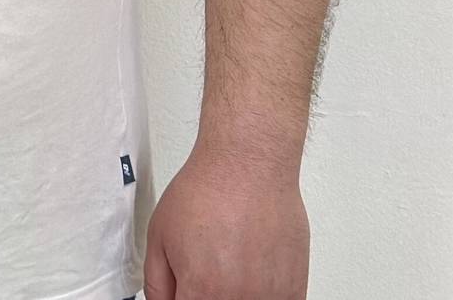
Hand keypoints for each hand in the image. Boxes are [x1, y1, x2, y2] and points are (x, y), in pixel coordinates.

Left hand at [145, 148, 309, 298]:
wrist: (248, 166)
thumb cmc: (206, 192)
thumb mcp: (158, 236)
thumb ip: (158, 283)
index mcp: (202, 293)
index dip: (182, 299)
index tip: (184, 292)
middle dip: (204, 294)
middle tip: (204, 272)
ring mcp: (270, 297)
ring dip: (232, 292)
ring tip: (228, 263)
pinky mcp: (294, 290)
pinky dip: (259, 294)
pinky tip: (250, 273)